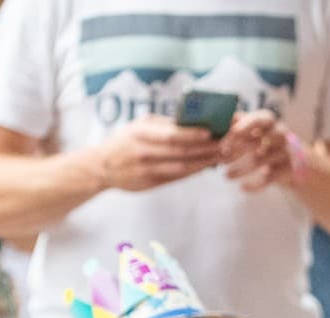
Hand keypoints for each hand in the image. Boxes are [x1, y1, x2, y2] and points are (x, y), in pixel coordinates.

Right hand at [97, 115, 222, 192]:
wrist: (102, 167)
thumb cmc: (125, 140)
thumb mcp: (139, 125)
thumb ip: (163, 124)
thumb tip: (192, 122)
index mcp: (141, 134)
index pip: (171, 134)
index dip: (193, 134)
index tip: (212, 132)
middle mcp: (144, 152)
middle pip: (182, 152)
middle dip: (206, 148)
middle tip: (227, 144)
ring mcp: (148, 170)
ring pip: (182, 168)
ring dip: (205, 162)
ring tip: (222, 156)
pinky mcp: (151, 183)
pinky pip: (177, 177)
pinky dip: (194, 171)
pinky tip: (207, 166)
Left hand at [221, 110, 294, 191]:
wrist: (292, 160)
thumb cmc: (264, 140)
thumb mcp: (251, 128)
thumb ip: (235, 124)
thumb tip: (212, 123)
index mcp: (268, 119)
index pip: (255, 121)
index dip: (240, 131)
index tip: (223, 143)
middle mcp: (279, 133)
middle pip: (261, 139)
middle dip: (239, 150)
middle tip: (221, 160)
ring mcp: (285, 151)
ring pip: (262, 160)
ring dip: (241, 169)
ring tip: (226, 176)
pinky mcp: (288, 169)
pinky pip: (270, 178)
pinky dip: (255, 185)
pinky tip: (243, 188)